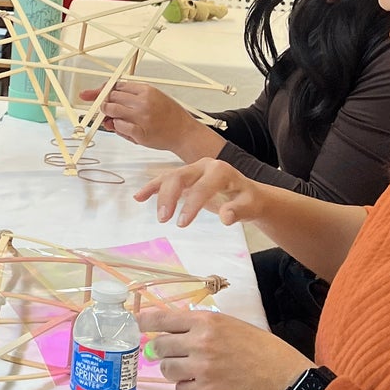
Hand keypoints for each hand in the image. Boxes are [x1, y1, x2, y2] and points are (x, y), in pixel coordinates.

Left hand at [81, 80, 220, 160]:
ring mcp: (141, 117)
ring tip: (113, 119)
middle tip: (105, 110)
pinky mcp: (140, 133)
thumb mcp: (153, 98)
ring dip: (108, 115)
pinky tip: (121, 127)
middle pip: (111, 97)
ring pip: (111, 111)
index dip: (101, 90)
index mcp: (146, 90)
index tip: (90, 94)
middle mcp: (143, 102)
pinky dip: (116, 127)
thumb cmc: (169, 115)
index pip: (116, 86)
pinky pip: (118, 126)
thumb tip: (108, 101)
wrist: (183, 132)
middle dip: (104, 103)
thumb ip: (131, 98)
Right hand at [135, 156, 268, 228]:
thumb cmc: (248, 200)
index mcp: (221, 170)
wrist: (248, 194)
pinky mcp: (185, 178)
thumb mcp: (250, 207)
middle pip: (180, 176)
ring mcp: (193, 170)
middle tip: (164, 219)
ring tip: (157, 215)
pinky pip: (165, 179)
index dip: (191, 204)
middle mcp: (204, 166)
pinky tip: (139, 197)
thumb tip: (226, 217)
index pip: (202, 186)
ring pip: (170, 177)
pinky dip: (152, 187)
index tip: (182, 224)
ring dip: (159, 194)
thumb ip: (238, 211)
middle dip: (169, 196)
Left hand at [137, 303, 311, 389]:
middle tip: (173, 354)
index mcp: (206, 322)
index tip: (134, 324)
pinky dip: (186, 389)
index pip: (163, 318)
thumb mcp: (231, 326)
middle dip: (161, 350)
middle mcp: (200, 343)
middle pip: (159, 346)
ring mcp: (201, 369)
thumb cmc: (260, 349)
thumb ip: (202, 327)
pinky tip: (201, 385)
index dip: (145, 321)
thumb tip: (173, 332)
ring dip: (174, 370)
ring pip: (166, 369)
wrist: (282, 377)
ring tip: (191, 371)